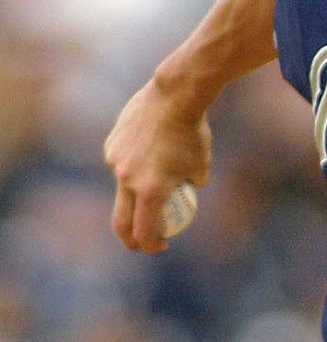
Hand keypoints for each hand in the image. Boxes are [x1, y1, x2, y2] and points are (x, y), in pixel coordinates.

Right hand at [103, 79, 211, 253]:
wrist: (174, 96)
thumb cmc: (194, 132)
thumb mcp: (202, 165)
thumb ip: (191, 184)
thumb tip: (187, 193)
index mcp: (151, 190)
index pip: (144, 231)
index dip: (151, 245)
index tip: (160, 246)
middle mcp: (127, 179)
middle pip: (121, 221)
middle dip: (130, 238)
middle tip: (142, 241)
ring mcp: (115, 161)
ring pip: (122, 187)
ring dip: (136, 191)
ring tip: (159, 169)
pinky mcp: (110, 145)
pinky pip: (121, 163)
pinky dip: (133, 165)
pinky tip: (149, 147)